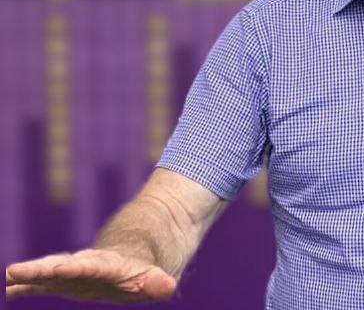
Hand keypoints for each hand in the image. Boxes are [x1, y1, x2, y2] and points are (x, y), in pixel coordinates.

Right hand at [6, 248, 176, 302]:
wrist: (137, 254)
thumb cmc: (146, 270)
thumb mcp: (157, 277)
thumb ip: (158, 282)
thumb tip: (167, 287)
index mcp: (108, 265)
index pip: (91, 267)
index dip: (76, 268)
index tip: (58, 269)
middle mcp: (86, 266)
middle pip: (61, 266)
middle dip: (40, 270)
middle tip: (15, 270)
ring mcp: (74, 273)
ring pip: (48, 273)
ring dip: (29, 276)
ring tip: (8, 276)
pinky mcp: (66, 281)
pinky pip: (43, 284)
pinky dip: (27, 287)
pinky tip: (10, 290)